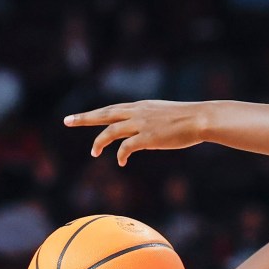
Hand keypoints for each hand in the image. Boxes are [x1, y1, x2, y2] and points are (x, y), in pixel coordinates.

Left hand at [64, 101, 207, 165]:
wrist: (201, 119)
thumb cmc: (189, 119)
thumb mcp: (165, 116)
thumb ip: (150, 124)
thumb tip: (141, 139)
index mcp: (142, 106)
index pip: (113, 109)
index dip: (96, 113)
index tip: (81, 116)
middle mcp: (138, 112)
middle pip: (105, 114)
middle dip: (84, 118)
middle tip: (67, 121)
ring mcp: (141, 124)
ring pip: (110, 131)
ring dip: (99, 143)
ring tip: (93, 153)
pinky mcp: (147, 137)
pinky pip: (126, 148)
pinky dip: (120, 155)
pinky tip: (120, 162)